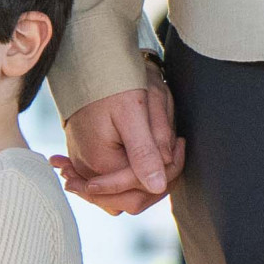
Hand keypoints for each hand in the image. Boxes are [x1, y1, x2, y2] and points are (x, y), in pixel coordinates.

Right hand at [51, 82, 183, 215]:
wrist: (86, 64)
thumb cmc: (111, 83)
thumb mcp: (133, 113)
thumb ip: (145, 152)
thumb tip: (159, 187)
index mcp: (100, 162)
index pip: (142, 189)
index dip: (167, 171)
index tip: (179, 143)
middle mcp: (88, 170)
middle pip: (132, 198)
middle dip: (158, 177)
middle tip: (174, 145)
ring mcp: (85, 167)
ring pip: (124, 193)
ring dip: (147, 176)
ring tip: (163, 149)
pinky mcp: (86, 159)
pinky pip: (112, 183)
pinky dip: (131, 175)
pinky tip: (146, 159)